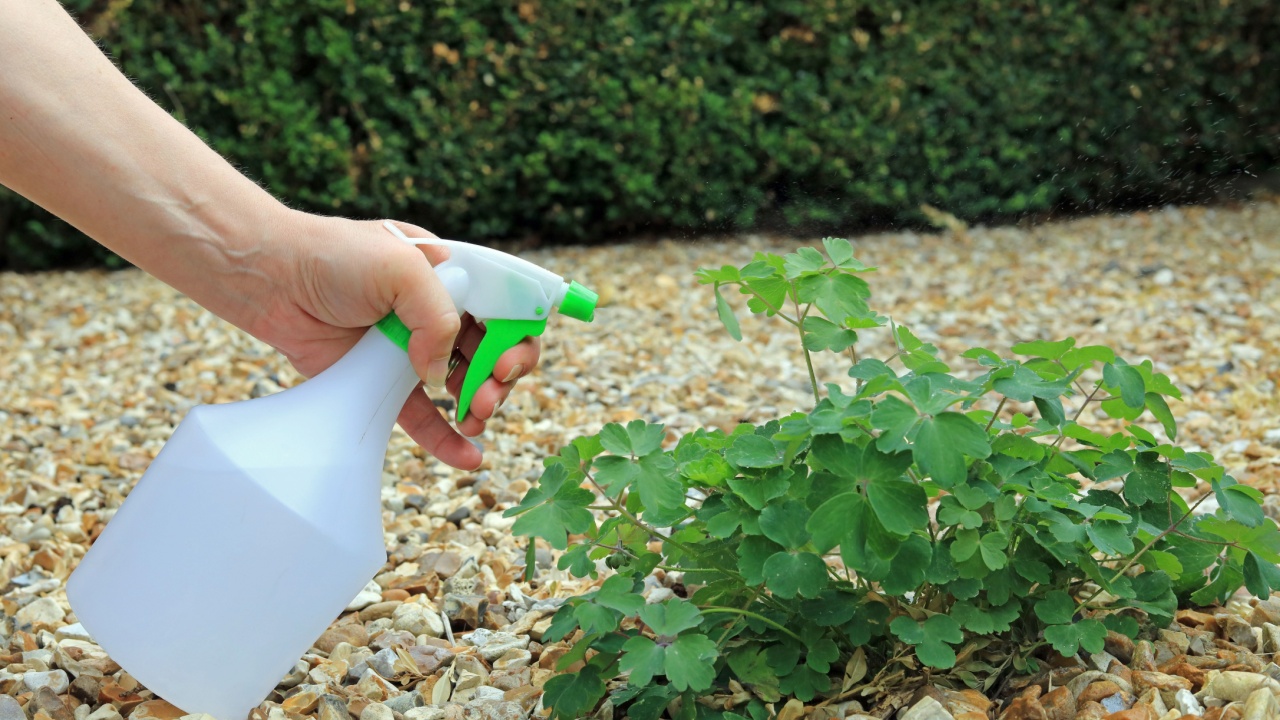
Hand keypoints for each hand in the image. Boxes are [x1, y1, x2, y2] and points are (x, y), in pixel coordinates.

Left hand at [244, 210, 539, 470]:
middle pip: (492, 350)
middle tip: (490, 393)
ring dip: (480, 405)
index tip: (506, 360)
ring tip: (476, 417)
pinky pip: (422, 417)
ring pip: (463, 385)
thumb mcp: (400, 267)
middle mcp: (437, 312)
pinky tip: (469, 455)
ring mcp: (411, 348)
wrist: (270, 278)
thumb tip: (438, 372)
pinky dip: (447, 438)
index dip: (517, 336)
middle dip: (502, 375)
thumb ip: (437, 315)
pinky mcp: (382, 381)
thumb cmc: (332, 255)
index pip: (505, 308)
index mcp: (452, 275)